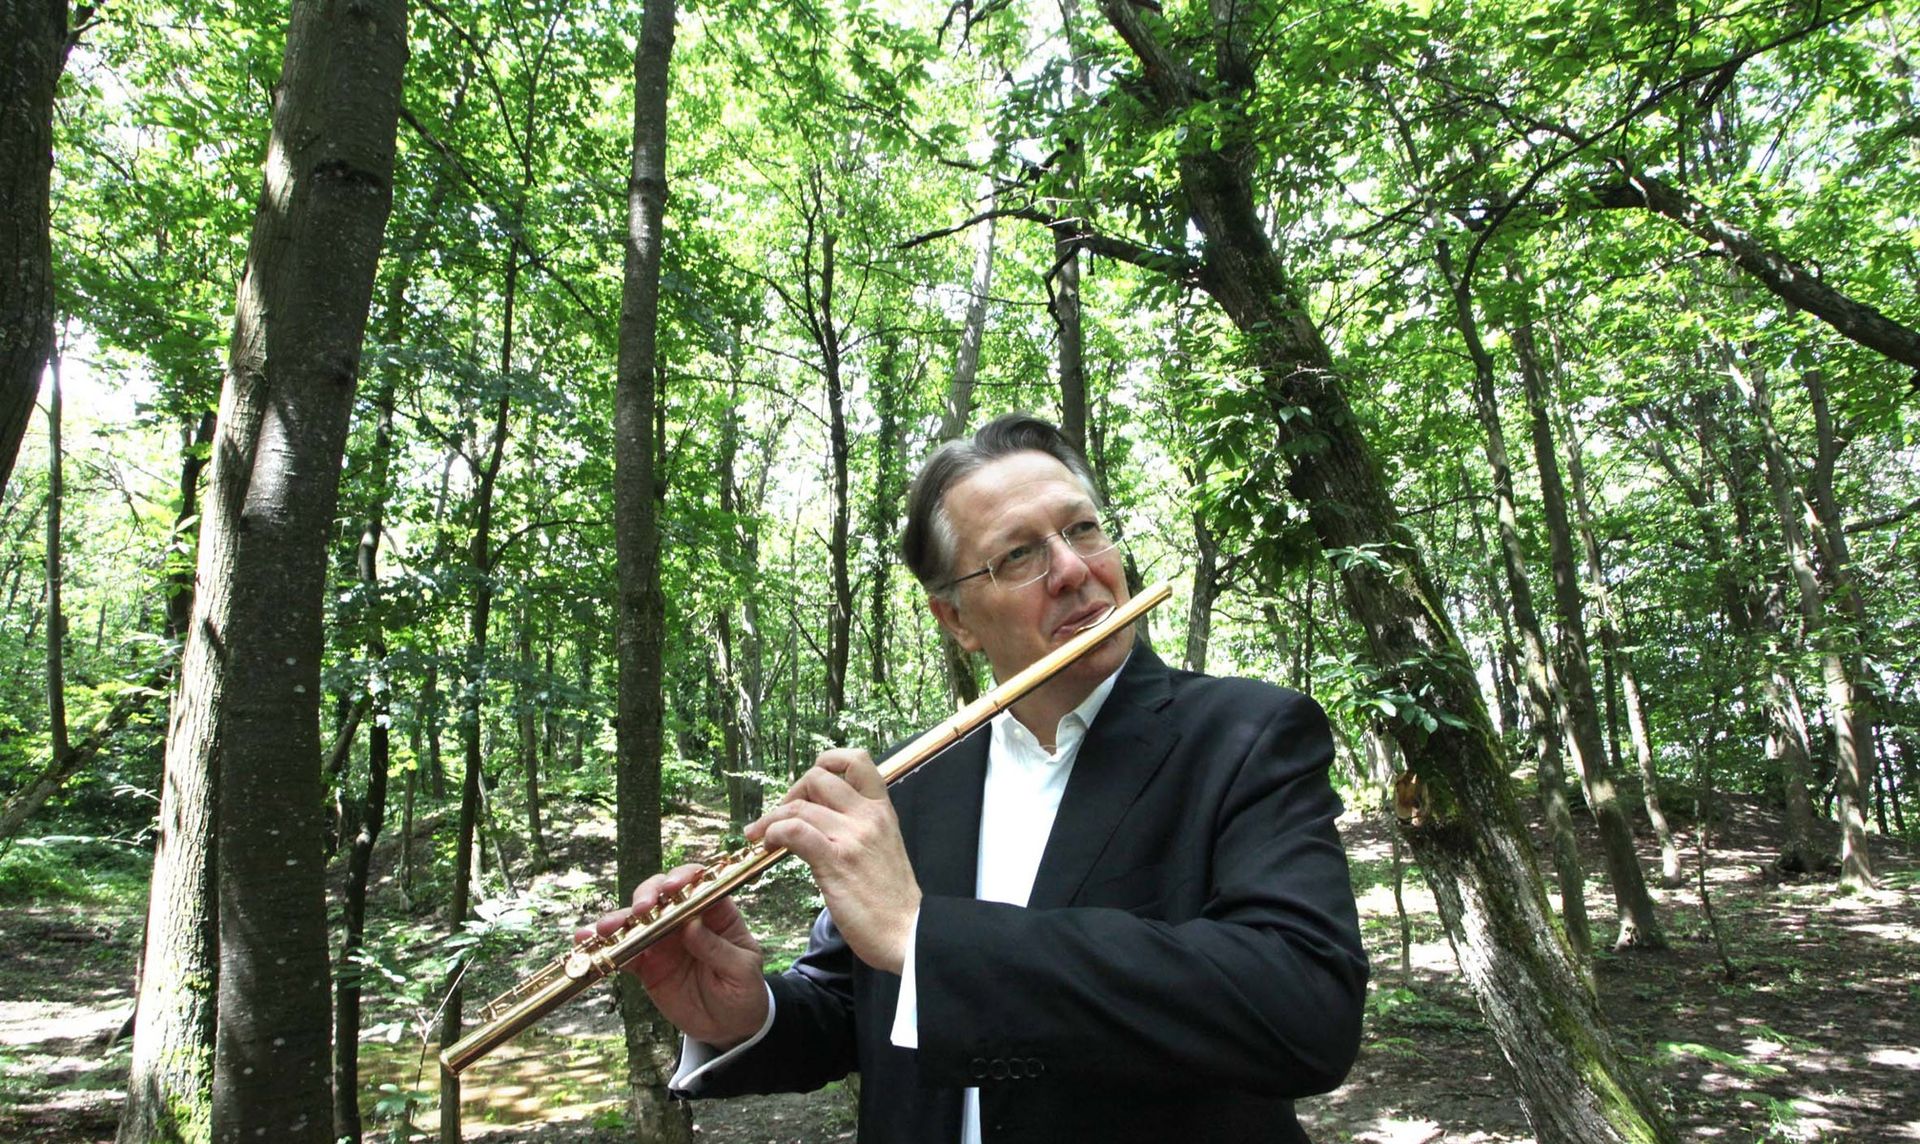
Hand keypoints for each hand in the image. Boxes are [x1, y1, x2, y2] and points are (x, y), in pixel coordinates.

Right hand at [579, 864, 767, 1047]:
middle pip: (660, 894)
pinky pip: (622, 952)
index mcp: (716, 912)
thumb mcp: (742, 970)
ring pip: (636, 920)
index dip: (683, 878)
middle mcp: (685, 919)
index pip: (699, 883)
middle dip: (647, 896)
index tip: (672, 887)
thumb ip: (717, 949)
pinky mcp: (646, 964)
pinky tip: (585, 943)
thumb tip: (692, 926)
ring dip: (618, 920)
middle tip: (641, 911)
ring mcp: (662, 940)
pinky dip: (604, 947)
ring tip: (604, 928)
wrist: (730, 1026)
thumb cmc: (744, 991)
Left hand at [747, 749, 921, 973]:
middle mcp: (868, 816)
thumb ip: (860, 827)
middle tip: (782, 816)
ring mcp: (852, 837)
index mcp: (882, 810)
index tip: (809, 788)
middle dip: (791, 793)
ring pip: (799, 805)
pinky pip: (794, 830)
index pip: (856, 760)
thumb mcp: (885, 847)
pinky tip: (768, 846)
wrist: (908, 932)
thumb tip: (825, 817)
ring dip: (771, 818)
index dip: (826, 763)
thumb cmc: (893, 899)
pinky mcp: (835, 861)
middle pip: (818, 777)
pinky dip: (773, 832)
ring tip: (761, 836)